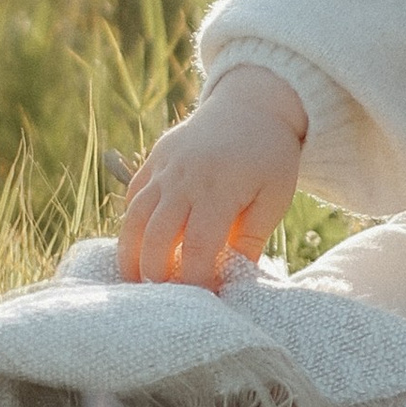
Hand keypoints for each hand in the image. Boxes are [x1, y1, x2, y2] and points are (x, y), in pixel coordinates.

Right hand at [118, 68, 307, 288]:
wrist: (251, 104)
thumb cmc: (270, 156)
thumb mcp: (275, 196)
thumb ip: (254, 238)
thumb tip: (236, 278)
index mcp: (220, 190)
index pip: (196, 248)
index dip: (194, 281)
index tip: (201, 302)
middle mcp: (185, 179)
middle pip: (155, 238)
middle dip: (156, 275)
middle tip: (164, 300)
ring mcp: (164, 168)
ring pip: (133, 219)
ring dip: (131, 255)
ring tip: (138, 283)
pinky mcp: (153, 160)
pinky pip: (132, 197)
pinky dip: (130, 225)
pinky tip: (137, 247)